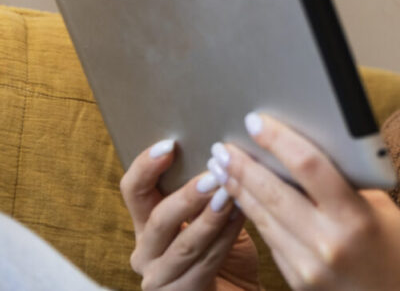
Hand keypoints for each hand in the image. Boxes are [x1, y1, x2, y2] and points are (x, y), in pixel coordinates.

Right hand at [120, 140, 259, 290]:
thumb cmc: (226, 248)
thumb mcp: (215, 212)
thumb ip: (211, 188)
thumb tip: (228, 149)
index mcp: (147, 223)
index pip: (134, 191)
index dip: (146, 167)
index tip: (169, 145)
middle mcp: (146, 251)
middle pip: (157, 219)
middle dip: (187, 195)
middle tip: (213, 175)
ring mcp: (159, 277)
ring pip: (183, 244)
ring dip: (210, 218)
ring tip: (230, 195)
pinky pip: (204, 264)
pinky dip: (225, 238)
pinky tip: (241, 219)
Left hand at [211, 113, 399, 290]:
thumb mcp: (383, 207)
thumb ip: (347, 181)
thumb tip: (305, 151)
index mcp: (355, 217)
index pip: (308, 167)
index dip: (278, 140)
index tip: (256, 121)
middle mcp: (327, 243)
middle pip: (274, 194)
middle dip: (244, 167)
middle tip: (223, 146)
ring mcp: (309, 268)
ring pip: (264, 219)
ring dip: (241, 191)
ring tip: (224, 168)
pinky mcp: (299, 283)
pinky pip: (272, 242)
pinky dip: (257, 217)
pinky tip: (245, 199)